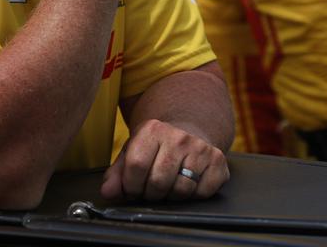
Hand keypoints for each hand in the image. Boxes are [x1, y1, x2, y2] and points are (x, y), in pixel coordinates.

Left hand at [100, 119, 229, 201]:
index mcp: (153, 129)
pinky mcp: (218, 161)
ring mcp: (200, 148)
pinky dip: (193, 196)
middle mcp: (179, 136)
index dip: (131, 185)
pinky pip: (202, 193)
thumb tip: (108, 192)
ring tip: (168, 185)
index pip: (136, 166)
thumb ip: (117, 173)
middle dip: (151, 194)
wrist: (189, 131)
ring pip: (181, 190)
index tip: (133, 188)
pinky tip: (188, 183)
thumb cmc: (157, 147)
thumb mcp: (133, 152)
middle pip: (158, 182)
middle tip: (151, 189)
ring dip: (171, 196)